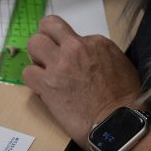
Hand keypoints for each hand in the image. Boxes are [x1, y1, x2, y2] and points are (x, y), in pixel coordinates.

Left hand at [23, 15, 141, 150]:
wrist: (117, 124)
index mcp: (96, 42)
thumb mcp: (118, 64)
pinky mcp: (46, 83)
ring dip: (35, 57)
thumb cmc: (123, 100)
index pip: (68, 32)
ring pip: (33, 44)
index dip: (63, 44)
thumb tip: (83, 56)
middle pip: (46, 26)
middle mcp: (75, 48)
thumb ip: (96, 54)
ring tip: (43, 71)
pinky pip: (27, 72)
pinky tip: (42, 88)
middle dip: (44, 39)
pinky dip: (32, 80)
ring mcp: (59, 65)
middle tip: (46, 55)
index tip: (64, 55)